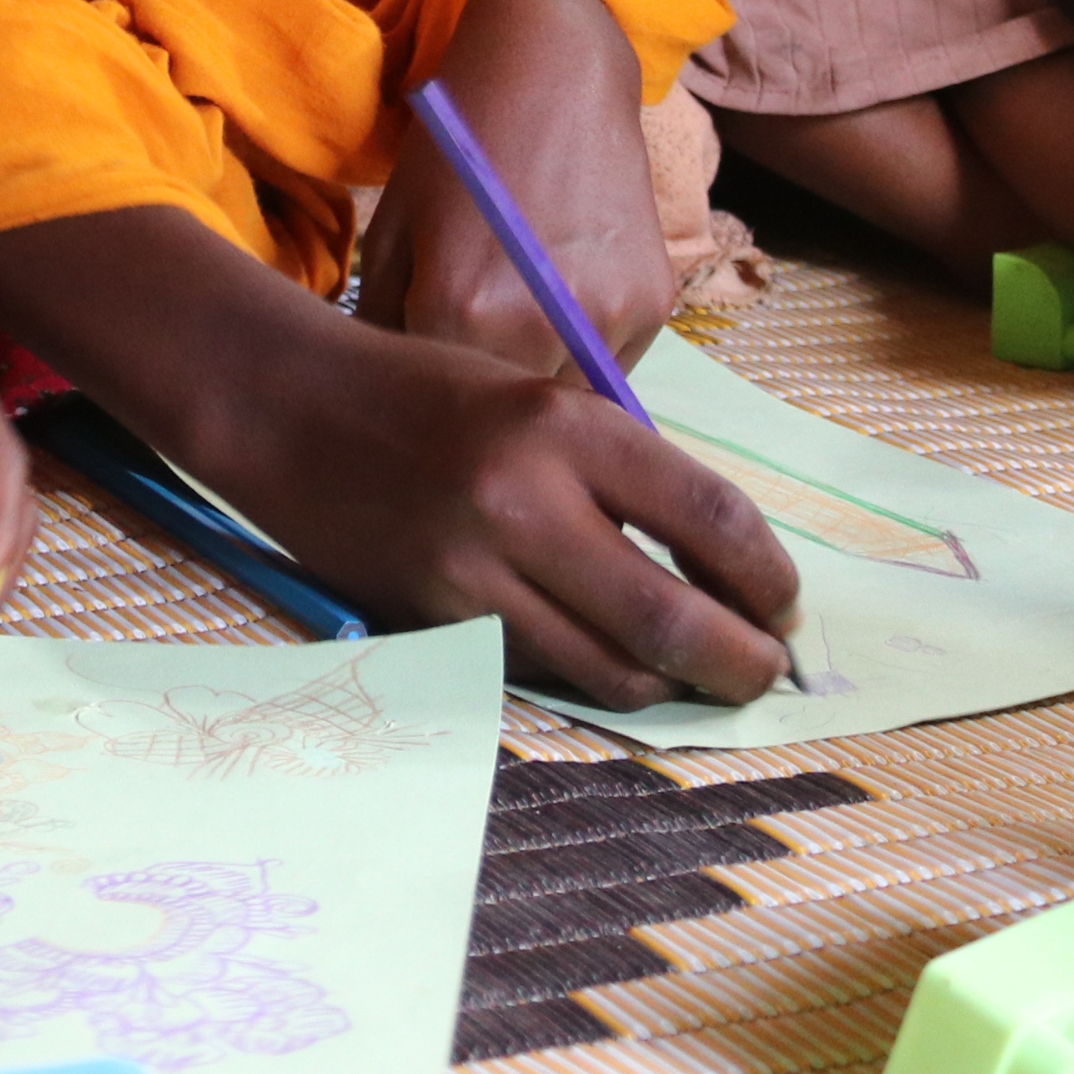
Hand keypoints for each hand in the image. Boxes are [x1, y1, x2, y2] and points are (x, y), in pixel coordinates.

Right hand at [0, 203, 797, 712]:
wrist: (288, 404)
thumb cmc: (423, 389)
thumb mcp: (531, 395)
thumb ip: (613, 468)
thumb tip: (714, 557)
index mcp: (564, 422)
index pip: (707, 513)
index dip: (766, 573)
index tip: (785, 600)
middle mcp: (525, 498)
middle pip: (672, 618)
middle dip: (739, 660)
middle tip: (765, 671)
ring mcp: (474, 569)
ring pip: (609, 668)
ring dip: (666, 684)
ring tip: (690, 674)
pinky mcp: (433, 619)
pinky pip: (538, 671)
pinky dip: (585, 675)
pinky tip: (607, 663)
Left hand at [358, 0, 675, 376]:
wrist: (553, 66)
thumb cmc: (456, 145)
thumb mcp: (391, 232)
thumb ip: (383, 325)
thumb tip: (396, 397)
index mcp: (459, 309)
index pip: (441, 412)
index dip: (432, 401)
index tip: (427, 383)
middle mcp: (541, 325)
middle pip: (510, 418)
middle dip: (487, 401)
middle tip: (473, 356)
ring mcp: (610, 315)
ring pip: (569, 400)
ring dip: (541, 384)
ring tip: (518, 323)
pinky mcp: (657, 302)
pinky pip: (615, 366)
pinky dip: (586, 353)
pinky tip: (564, 299)